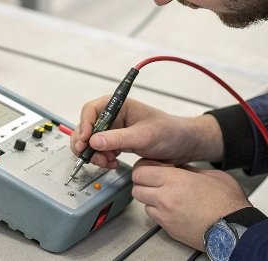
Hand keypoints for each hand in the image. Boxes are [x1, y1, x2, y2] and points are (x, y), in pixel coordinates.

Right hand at [70, 97, 223, 168]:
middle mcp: (113, 115)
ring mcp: (113, 129)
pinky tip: (112, 163)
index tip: (85, 141)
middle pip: (86, 126)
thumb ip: (118, 138)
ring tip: (108, 162)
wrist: (182, 146)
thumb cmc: (169, 133)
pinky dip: (102, 159)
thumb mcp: (144, 136)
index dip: (85, 125)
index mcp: (119, 104)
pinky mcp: (116, 142)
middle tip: (92, 157)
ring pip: (90, 141)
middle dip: (87, 144)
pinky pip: (99, 150)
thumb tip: (94, 141)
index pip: (91, 110)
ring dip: (94, 154)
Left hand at [132, 159, 251, 250]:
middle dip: (143, 181)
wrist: (234, 229)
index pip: (141, 171)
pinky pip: (153, 216)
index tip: (153, 167)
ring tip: (165, 194)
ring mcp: (166, 216)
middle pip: (136, 187)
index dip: (145, 167)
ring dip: (150, 197)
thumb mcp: (211, 175)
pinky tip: (171, 207)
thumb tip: (178, 168)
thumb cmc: (228, 204)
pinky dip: (157, 210)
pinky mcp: (168, 229)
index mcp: (177, 181)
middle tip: (154, 179)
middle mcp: (167, 198)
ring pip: (143, 202)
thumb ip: (189, 169)